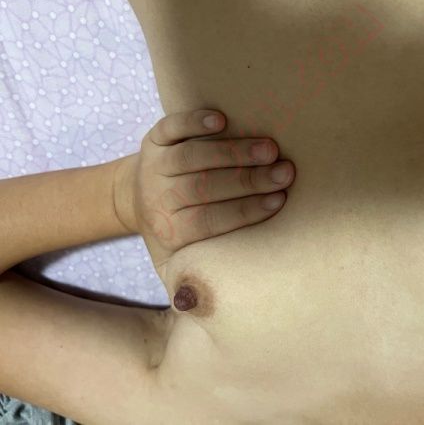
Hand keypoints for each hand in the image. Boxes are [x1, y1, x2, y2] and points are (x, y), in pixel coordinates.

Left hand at [113, 109, 294, 275]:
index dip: (244, 211)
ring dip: (234, 151)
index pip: (209, 221)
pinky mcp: (154, 138)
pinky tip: (222, 119)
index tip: (279, 202)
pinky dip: (194, 120)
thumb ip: (193, 281)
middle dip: (248, 180)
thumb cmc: (174, 230)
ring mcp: (155, 164)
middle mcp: (158, 196)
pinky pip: (172, 126)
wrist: (134, 196)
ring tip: (270, 149)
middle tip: (285, 173)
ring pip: (193, 156)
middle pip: (204, 187)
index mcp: (169, 231)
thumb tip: (209, 308)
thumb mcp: (175, 263)